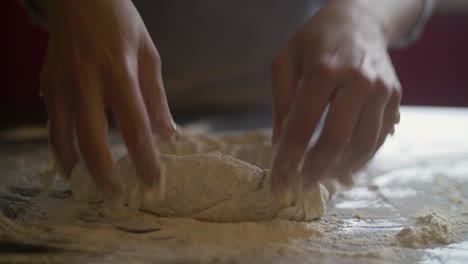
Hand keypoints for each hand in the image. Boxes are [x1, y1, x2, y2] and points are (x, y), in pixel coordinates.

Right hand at [39, 0, 176, 196]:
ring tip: (92, 188)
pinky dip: (60, 148)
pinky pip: (52, 124)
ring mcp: (61, 82)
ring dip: (78, 167)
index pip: (135, 125)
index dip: (144, 158)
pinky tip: (72, 162)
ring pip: (63, 136)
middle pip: (93, 138)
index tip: (153, 181)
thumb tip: (169, 133)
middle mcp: (87, 80)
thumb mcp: (148, 54)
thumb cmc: (120, 24)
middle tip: (118, 196)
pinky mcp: (47, 83)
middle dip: (105, 173)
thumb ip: (156, 97)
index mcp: (119, 71)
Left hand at [270, 0, 401, 193]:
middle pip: (337, 140)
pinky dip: (362, 157)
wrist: (359, 21)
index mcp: (324, 70)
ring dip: (341, 168)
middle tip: (301, 186)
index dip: (288, 160)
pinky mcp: (395, 97)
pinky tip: (344, 164)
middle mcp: (358, 80)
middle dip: (316, 171)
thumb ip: (282, 104)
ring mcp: (381, 90)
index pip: (302, 126)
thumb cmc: (315, 41)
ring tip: (322, 177)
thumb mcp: (285, 62)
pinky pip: (380, 137)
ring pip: (364, 144)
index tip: (278, 185)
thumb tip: (279, 146)